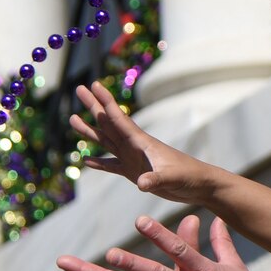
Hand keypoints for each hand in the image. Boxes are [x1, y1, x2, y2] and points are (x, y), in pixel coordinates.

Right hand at [71, 81, 218, 204]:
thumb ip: (155, 179)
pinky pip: (112, 165)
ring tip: (72, 119)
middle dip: (93, 106)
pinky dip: (99, 163)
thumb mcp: (171, 177)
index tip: (93, 84)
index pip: (119, 118)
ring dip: (90, 131)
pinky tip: (86, 161)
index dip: (105, 101)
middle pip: (108, 123)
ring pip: (106, 141)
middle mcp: (134, 146)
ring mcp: (133, 159)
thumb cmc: (189, 176)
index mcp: (141, 142)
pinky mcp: (134, 173)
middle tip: (78, 89)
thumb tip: (141, 184)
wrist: (198, 185)